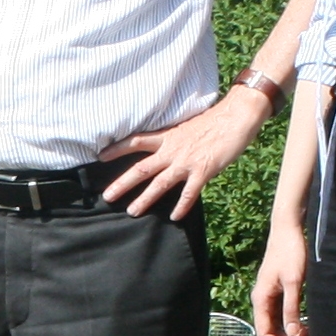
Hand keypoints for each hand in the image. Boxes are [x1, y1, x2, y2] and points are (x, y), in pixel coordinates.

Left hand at [101, 87, 268, 221]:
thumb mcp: (187, 127)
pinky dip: (182, 206)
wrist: (235, 117)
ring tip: (132, 211)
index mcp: (167, 137)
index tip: (101, 155)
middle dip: (122, 183)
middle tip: (107, 196)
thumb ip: (175, 140)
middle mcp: (172, 150)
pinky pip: (189, 193)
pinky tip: (174, 217)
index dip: (117, 148)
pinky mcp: (202, 171)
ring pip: (159, 183)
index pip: (136, 141)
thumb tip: (167, 150)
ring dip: (145, 199)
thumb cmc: (214, 121)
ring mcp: (186, 162)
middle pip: (141, 168)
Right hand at [251, 222, 310, 335]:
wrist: (288, 229)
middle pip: (270, 331)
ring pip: (277, 324)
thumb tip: (292, 334)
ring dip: (291, 334)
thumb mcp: (293, 281)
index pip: (264, 333)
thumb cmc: (291, 252)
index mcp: (261, 299)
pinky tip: (306, 325)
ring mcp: (270, 296)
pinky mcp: (278, 291)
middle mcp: (262, 300)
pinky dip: (293, 323)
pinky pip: (282, 314)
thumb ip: (291, 308)